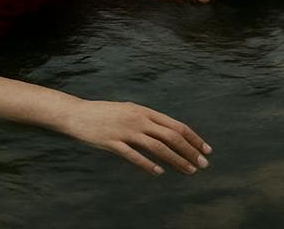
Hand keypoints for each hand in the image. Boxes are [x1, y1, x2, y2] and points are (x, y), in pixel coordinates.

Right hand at [61, 100, 211, 175]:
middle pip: (171, 136)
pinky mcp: (112, 142)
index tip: (206, 149)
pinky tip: (159, 172)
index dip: (193, 138)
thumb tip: (167, 133)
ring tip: (189, 170)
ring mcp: (125, 130)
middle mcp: (138, 119)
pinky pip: (133, 155)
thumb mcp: (130, 111)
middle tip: (204, 164)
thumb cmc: (105, 114)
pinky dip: (148, 164)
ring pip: (157, 147)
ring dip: (176, 160)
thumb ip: (147, 121)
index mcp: (145, 111)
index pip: (176, 125)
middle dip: (190, 151)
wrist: (77, 114)